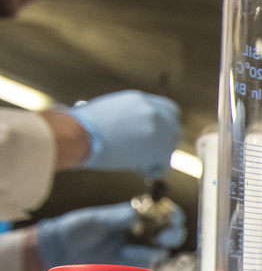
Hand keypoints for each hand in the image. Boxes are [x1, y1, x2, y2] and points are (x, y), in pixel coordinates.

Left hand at [34, 201, 186, 270]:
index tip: (171, 218)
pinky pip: (148, 265)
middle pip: (172, 233)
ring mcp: (139, 250)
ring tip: (126, 250)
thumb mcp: (95, 219)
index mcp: (137, 215)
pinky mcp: (133, 267)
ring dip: (152, 250)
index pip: (165, 212)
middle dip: (173, 235)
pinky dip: (141, 261)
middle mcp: (143, 232)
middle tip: (163, 238)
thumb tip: (138, 213)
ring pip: (163, 251)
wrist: (59, 250)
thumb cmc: (76, 228)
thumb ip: (117, 216)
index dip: (173, 214)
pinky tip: (124, 257)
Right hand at [66, 91, 180, 178]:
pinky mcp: (158, 149)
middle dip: (163, 144)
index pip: (168, 111)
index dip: (164, 126)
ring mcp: (158, 130)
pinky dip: (151, 170)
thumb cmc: (80, 125)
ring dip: (152, 158)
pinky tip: (136, 169)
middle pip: (174, 130)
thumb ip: (128, 117)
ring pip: (168, 149)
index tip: (156, 137)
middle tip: (146, 154)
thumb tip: (131, 130)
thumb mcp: (109, 110)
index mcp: (140, 100)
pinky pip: (163, 166)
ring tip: (132, 161)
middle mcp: (153, 111)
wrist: (77, 133)